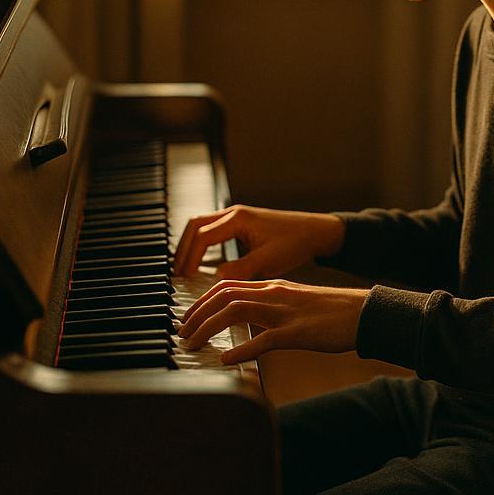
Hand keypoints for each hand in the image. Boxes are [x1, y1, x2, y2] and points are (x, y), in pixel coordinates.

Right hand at [173, 205, 344, 277]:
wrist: (317, 232)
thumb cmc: (296, 243)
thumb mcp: (267, 261)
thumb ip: (239, 271)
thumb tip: (214, 281)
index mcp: (238, 218)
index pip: (202, 236)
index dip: (189, 257)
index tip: (183, 277)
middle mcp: (234, 213)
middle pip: (195, 226)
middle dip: (182, 249)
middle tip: (176, 272)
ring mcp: (238, 217)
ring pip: (202, 226)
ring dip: (190, 245)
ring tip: (184, 268)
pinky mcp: (242, 224)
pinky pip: (213, 230)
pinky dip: (202, 243)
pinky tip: (201, 261)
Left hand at [177, 278, 368, 362]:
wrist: (365, 312)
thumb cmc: (334, 312)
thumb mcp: (298, 304)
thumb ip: (273, 310)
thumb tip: (251, 327)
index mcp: (275, 286)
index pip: (227, 286)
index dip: (202, 301)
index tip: (188, 318)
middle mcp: (275, 294)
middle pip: (223, 296)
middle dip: (196, 313)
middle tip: (182, 333)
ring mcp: (285, 312)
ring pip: (235, 312)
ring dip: (207, 328)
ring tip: (192, 345)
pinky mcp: (297, 333)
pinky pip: (263, 340)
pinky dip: (240, 349)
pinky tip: (226, 359)